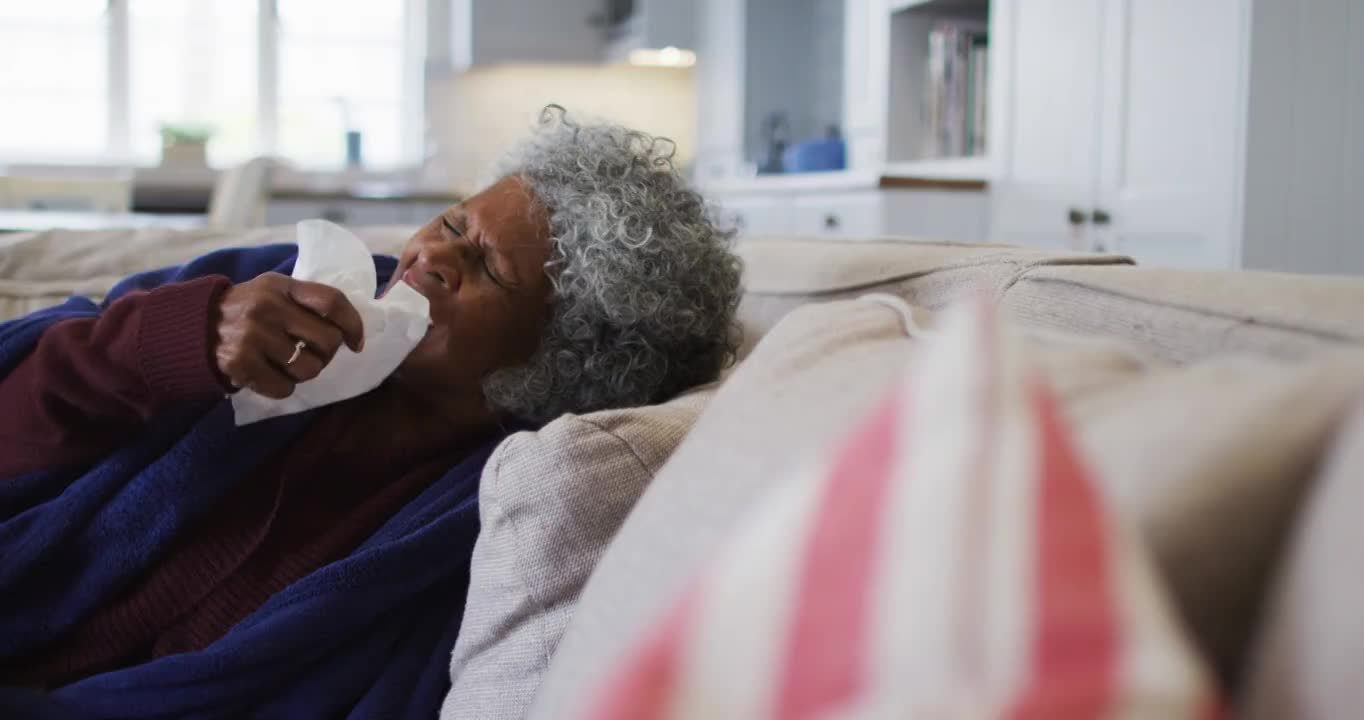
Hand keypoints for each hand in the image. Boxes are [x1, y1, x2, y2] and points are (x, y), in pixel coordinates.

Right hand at [211, 273, 364, 397]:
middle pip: (328, 340)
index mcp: (280, 285)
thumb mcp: (272, 291)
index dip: (353, 324)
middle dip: (327, 353)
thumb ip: (306, 301)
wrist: (191, 327)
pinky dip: (283, 387)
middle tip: (312, 354)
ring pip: (310, 368)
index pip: (332, 301)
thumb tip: (351, 331)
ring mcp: (253, 335)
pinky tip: (269, 375)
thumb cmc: (245, 311)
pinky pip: (285, 388)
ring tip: (288, 364)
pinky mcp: (240, 363)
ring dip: (305, 372)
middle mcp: (267, 307)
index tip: (355, 342)